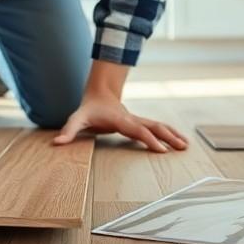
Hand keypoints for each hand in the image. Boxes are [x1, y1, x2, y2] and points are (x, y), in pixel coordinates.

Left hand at [52, 92, 188, 152]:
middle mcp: (132, 119)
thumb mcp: (77, 119)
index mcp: (121, 119)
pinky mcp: (141, 122)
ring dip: (172, 135)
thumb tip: (57, 142)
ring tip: (186, 146)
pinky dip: (169, 134)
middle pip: (153, 127)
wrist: (99, 93)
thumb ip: (68, 130)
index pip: (137, 130)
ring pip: (158, 126)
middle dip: (168, 137)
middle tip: (181, 147)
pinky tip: (179, 142)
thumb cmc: (88, 109)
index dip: (149, 139)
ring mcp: (138, 119)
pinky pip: (157, 128)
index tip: (161, 149)